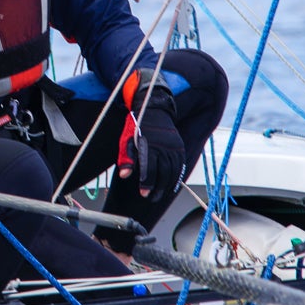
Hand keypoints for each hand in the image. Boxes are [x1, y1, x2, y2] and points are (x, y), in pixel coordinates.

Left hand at [117, 70, 185, 201]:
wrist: (153, 107)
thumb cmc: (136, 125)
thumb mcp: (126, 139)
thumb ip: (126, 158)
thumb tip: (125, 175)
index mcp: (149, 144)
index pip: (150, 168)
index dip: (147, 183)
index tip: (143, 193)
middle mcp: (163, 146)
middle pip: (163, 172)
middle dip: (157, 187)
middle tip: (150, 197)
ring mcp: (173, 146)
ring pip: (173, 170)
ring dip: (167, 185)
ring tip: (159, 194)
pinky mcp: (179, 146)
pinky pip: (180, 165)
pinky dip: (176, 177)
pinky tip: (171, 185)